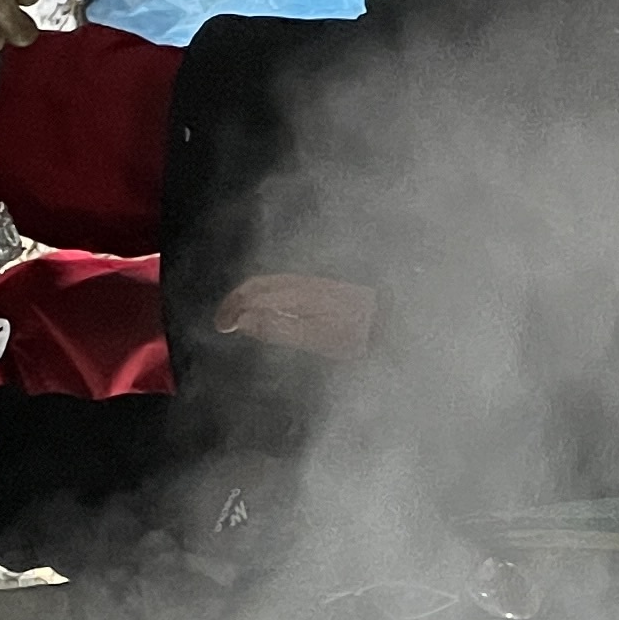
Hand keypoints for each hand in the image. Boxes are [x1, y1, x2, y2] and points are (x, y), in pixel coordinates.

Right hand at [214, 270, 380, 359]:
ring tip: (239, 319)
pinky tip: (269, 314)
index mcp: (303, 290)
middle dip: (239, 300)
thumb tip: (242, 318)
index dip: (233, 305)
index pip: (257, 290)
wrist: (398, 322)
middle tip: (223, 324)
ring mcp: (319, 285)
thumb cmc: (361, 335)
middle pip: (263, 283)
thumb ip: (278, 327)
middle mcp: (308, 282)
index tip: (221, 325)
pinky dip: (270, 299)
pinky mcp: (327, 292)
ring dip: (252, 299)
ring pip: (275, 284)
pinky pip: (289, 289)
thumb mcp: (318, 338)